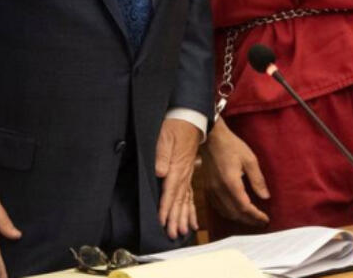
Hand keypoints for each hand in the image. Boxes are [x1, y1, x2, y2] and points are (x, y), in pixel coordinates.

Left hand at [155, 119, 200, 239]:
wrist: (191, 117)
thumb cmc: (176, 125)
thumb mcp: (165, 136)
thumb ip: (162, 154)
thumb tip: (160, 172)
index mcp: (177, 166)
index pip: (170, 190)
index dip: (165, 207)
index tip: (162, 221)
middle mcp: (184, 173)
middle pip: (178, 200)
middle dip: (175, 218)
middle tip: (172, 234)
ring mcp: (187, 174)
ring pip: (185, 200)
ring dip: (183, 217)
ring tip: (181, 232)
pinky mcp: (188, 173)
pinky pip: (190, 195)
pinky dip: (190, 209)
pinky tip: (191, 221)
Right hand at [203, 119, 269, 226]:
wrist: (211, 139)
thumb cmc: (232, 146)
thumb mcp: (250, 159)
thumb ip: (257, 179)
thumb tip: (266, 197)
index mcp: (231, 183)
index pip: (244, 207)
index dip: (256, 216)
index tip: (266, 219)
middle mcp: (219, 190)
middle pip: (235, 213)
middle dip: (249, 220)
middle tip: (261, 221)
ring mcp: (211, 190)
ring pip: (225, 212)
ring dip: (239, 218)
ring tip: (251, 218)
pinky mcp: (207, 189)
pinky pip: (218, 207)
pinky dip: (228, 213)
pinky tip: (236, 211)